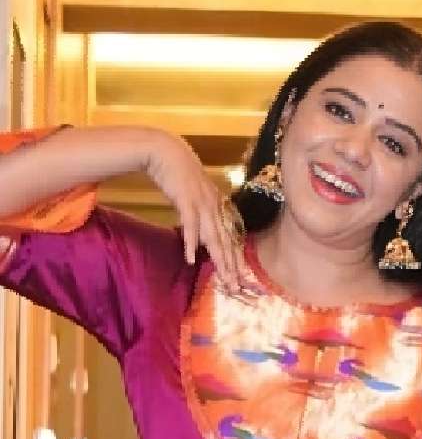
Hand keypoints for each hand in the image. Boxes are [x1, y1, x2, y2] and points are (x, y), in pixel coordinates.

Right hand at [144, 131, 241, 289]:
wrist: (165, 150)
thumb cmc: (178, 172)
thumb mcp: (196, 195)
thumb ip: (202, 213)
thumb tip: (201, 233)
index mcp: (218, 205)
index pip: (230, 237)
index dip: (235, 258)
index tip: (240, 278)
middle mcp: (214, 206)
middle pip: (225, 242)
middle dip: (232, 266)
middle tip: (236, 287)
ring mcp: (201, 204)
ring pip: (213, 238)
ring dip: (219, 260)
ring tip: (225, 280)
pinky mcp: (186, 201)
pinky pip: (190, 226)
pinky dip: (190, 242)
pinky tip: (190, 259)